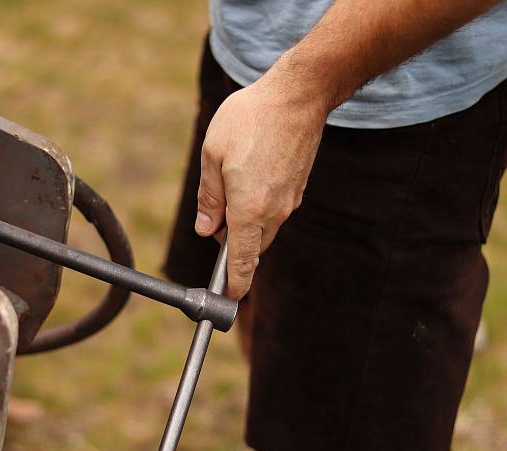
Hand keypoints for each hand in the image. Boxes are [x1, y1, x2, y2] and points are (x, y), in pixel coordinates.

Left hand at [195, 73, 327, 299]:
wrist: (298, 96)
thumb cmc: (249, 120)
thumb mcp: (213, 155)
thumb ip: (209, 198)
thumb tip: (207, 230)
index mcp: (249, 209)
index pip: (242, 262)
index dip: (234, 284)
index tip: (228, 298)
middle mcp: (274, 212)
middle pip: (251, 247)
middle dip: (232, 245)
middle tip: (215, 217)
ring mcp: (289, 201)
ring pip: (263, 229)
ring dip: (245, 224)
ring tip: (230, 187)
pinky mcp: (297, 188)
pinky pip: (274, 211)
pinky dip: (258, 209)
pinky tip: (248, 177)